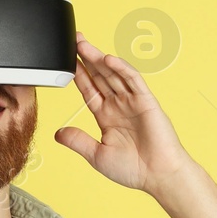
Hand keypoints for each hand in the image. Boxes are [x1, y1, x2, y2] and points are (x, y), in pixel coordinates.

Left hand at [55, 31, 193, 193]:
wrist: (159, 176)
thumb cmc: (134, 169)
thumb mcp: (97, 155)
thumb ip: (78, 141)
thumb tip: (57, 134)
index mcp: (107, 116)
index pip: (89, 89)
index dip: (79, 74)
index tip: (67, 61)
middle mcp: (119, 105)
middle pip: (100, 76)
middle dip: (87, 58)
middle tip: (74, 41)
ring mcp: (133, 101)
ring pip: (113, 74)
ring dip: (99, 58)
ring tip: (84, 44)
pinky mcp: (146, 101)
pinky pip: (133, 80)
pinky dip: (121, 68)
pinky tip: (108, 59)